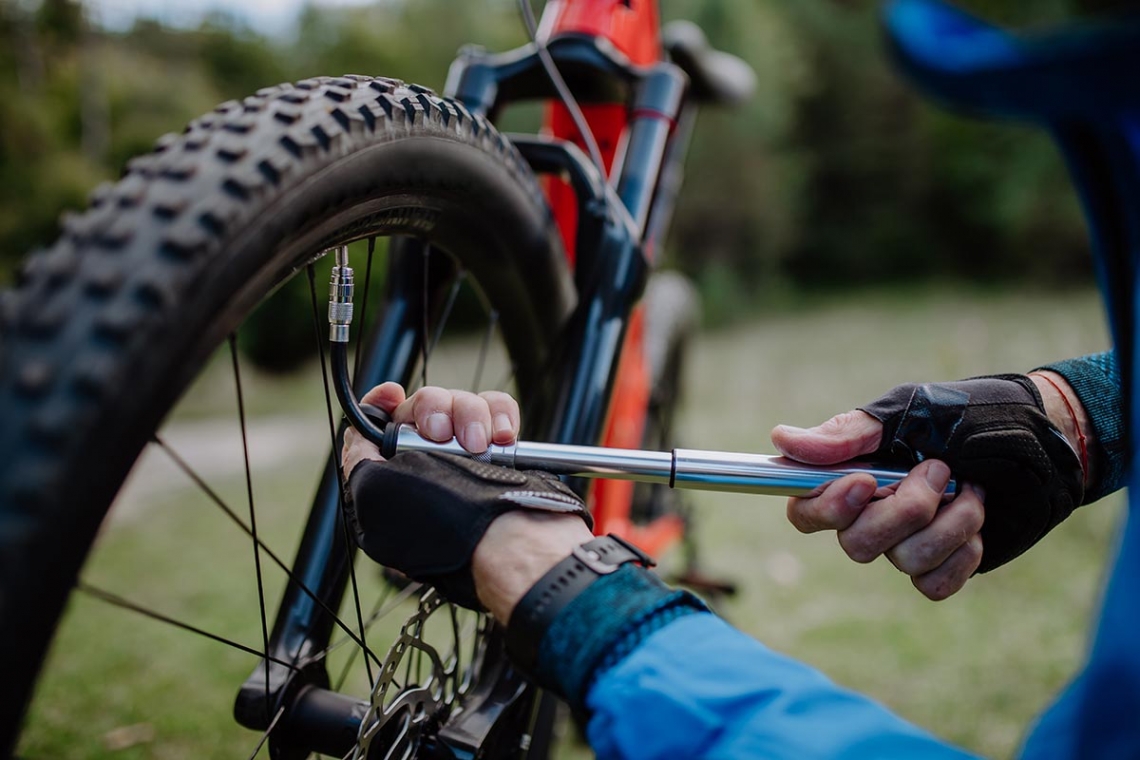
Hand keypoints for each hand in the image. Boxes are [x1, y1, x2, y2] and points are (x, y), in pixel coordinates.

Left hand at [342, 383, 591, 611]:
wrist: (507, 540)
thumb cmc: (444, 525)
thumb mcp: (374, 494)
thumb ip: (359, 456)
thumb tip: (359, 431)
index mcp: (394, 477)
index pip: (380, 425)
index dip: (382, 403)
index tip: (391, 394)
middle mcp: (429, 464)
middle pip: (424, 405)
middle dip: (432, 410)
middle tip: (440, 434)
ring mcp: (467, 456)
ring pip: (462, 402)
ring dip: (469, 415)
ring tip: (478, 445)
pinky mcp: (501, 450)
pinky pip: (498, 410)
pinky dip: (501, 415)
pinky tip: (503, 437)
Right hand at [772, 412, 983, 600]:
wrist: (1045, 438)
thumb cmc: (971, 415)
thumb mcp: (908, 412)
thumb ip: (848, 433)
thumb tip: (781, 440)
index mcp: (853, 474)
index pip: (805, 511)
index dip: (827, 508)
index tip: (865, 483)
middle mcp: (873, 512)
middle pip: (855, 544)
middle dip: (904, 512)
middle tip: (939, 471)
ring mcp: (909, 541)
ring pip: (903, 562)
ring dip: (947, 524)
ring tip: (972, 489)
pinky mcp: (944, 564)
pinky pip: (934, 584)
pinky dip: (962, 553)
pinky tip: (977, 522)